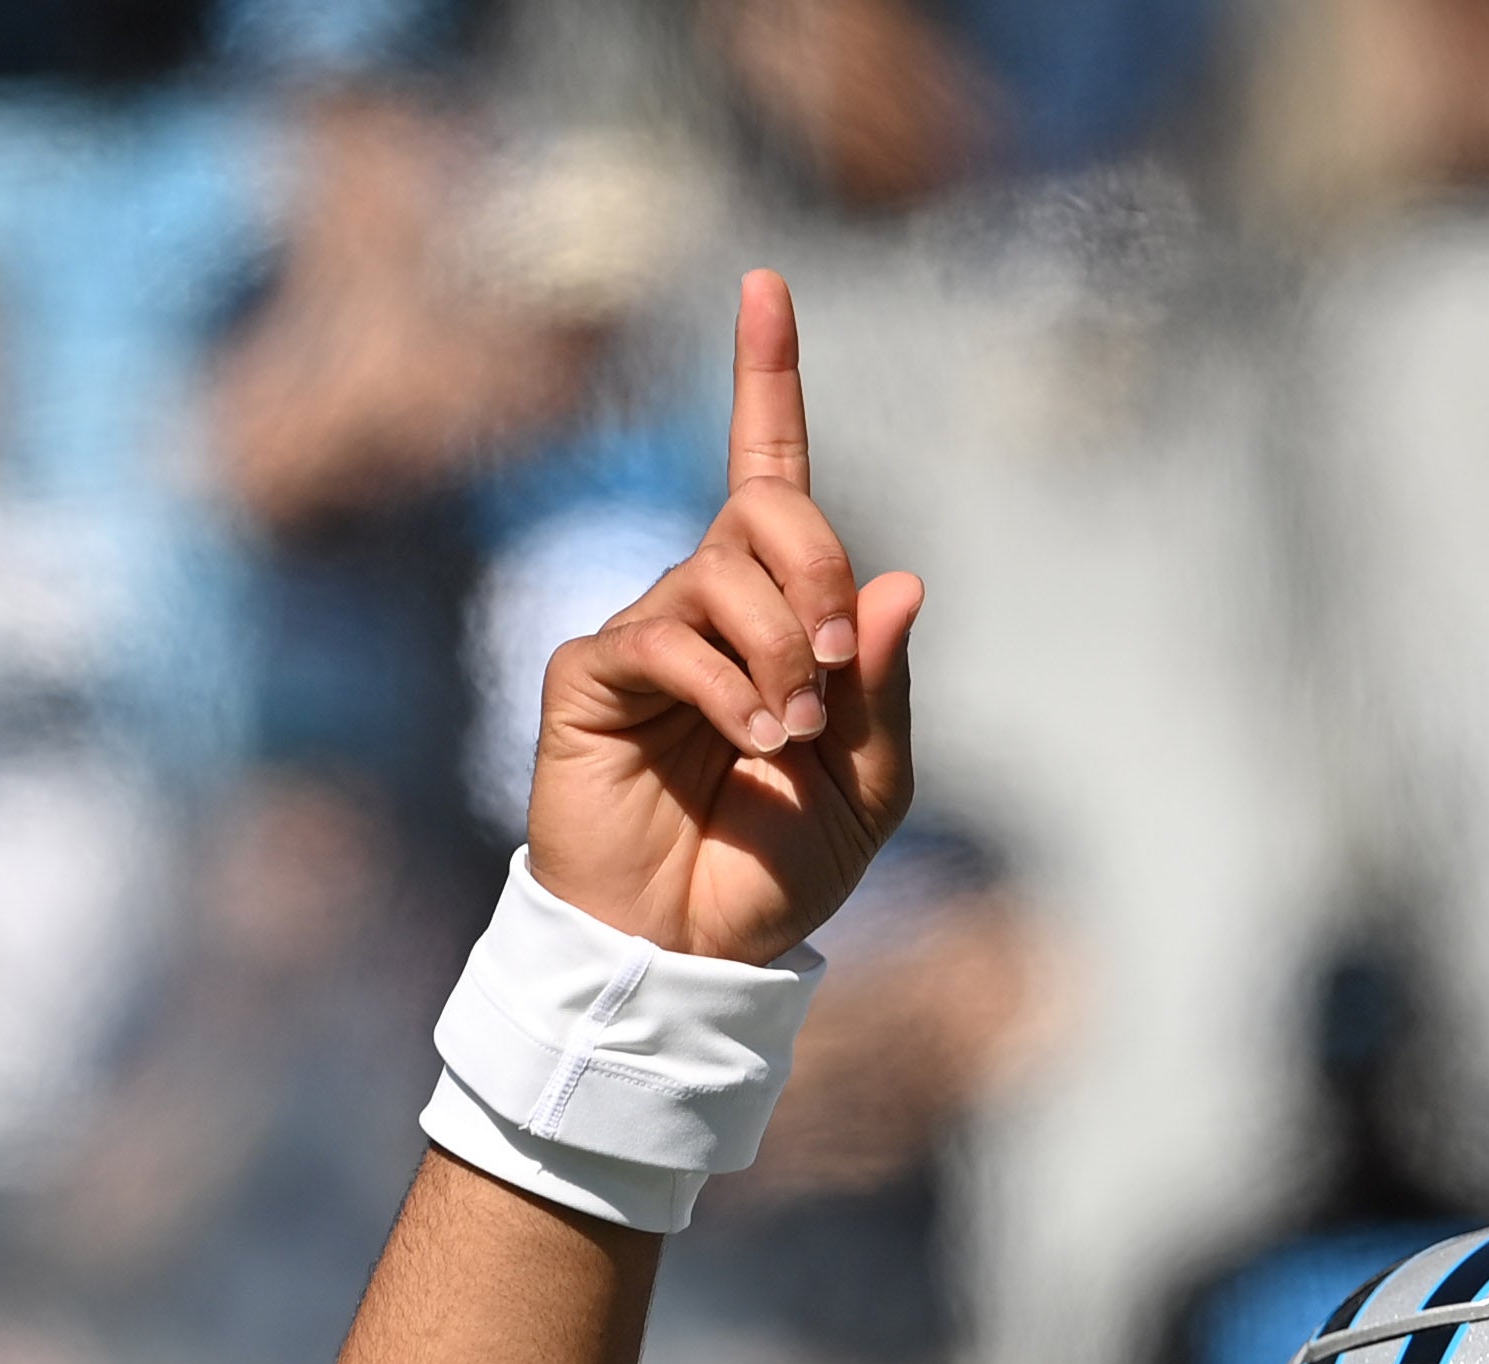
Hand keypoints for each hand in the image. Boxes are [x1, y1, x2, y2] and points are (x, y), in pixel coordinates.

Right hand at [525, 270, 923, 962]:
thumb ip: (885, 691)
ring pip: (722, 573)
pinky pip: (666, 637)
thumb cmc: (773, 871)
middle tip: (834, 668)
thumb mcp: (869, 788)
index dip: (765, 378)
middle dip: (820, 572)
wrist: (688, 951)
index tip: (766, 287)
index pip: (768, 473)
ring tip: (791, 732)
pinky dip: (727, 687)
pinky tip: (749, 739)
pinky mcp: (589, 674)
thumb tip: (898, 585)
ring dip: (781, 651)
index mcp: (775, 614)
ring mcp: (643, 633)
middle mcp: (703, 603)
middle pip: (768, 507)